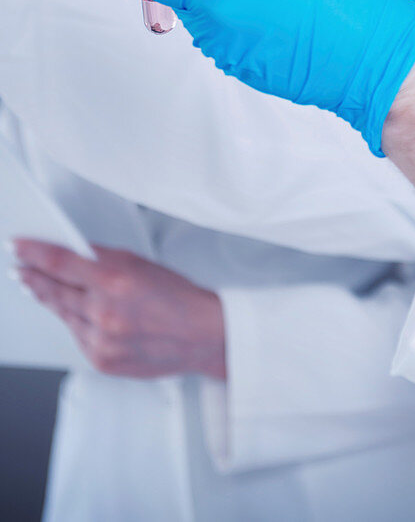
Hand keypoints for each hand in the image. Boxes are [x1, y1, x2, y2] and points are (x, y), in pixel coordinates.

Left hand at [12, 239, 225, 379]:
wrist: (202, 335)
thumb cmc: (177, 297)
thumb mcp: (140, 264)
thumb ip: (102, 259)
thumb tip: (71, 254)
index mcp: (115, 280)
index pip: (60, 262)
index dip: (33, 253)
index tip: (17, 247)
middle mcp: (104, 312)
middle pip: (54, 290)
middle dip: (33, 278)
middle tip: (19, 269)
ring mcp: (101, 340)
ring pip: (63, 314)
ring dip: (50, 300)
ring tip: (38, 287)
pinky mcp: (101, 361)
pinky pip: (77, 336)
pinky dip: (75, 323)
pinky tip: (75, 313)